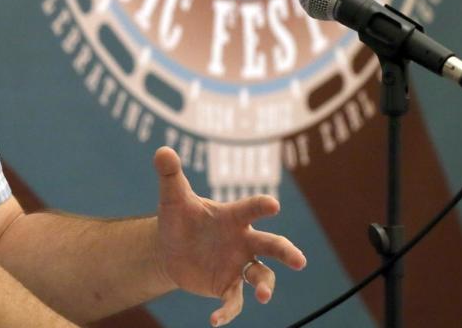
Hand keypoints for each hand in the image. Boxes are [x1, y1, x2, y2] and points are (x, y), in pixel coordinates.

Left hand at [152, 147, 305, 325]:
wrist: (171, 247)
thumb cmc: (179, 217)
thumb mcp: (173, 197)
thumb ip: (170, 174)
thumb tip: (162, 150)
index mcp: (233, 216)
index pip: (250, 209)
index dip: (261, 206)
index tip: (272, 204)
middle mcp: (243, 241)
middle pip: (271, 245)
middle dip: (286, 252)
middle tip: (299, 261)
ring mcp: (238, 265)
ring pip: (260, 276)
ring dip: (265, 287)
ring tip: (262, 297)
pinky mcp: (226, 285)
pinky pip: (233, 300)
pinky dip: (227, 311)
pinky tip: (215, 320)